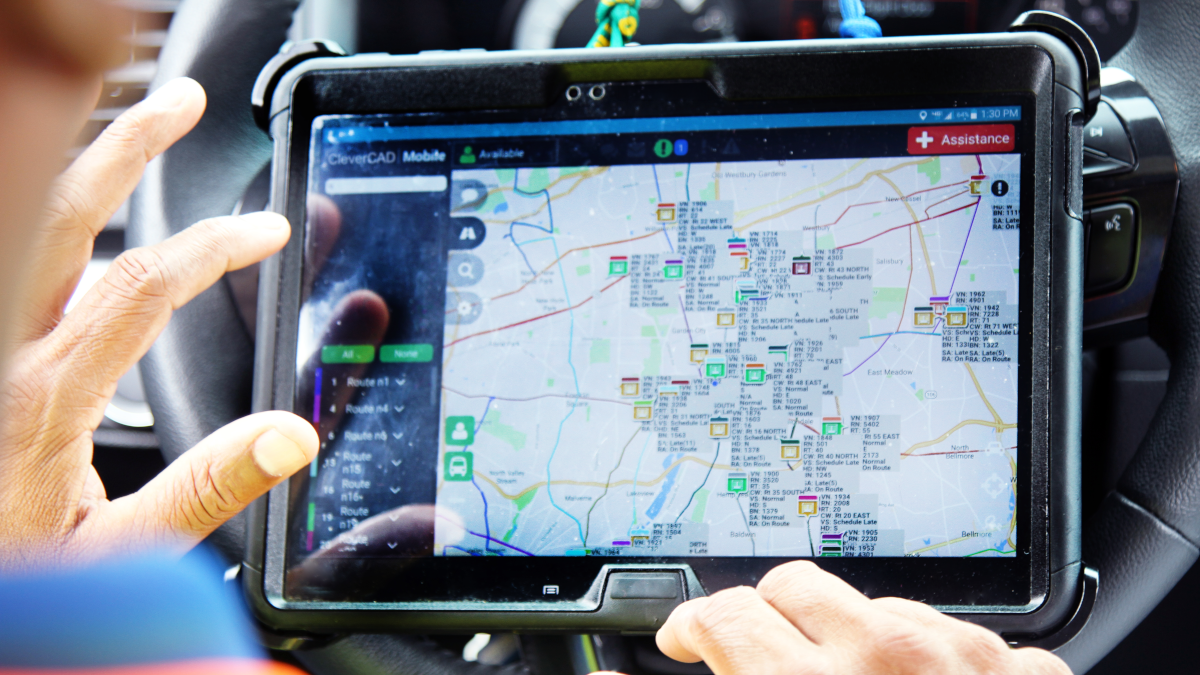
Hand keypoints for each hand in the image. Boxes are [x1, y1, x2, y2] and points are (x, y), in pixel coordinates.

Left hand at [0, 77, 317, 569]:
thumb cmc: (15, 568)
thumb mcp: (120, 550)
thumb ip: (206, 490)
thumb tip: (290, 438)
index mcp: (49, 397)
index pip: (144, 287)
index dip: (213, 246)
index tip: (265, 232)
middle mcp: (9, 353)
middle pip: (63, 215)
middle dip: (127, 148)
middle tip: (182, 104)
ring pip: (35, 228)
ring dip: (86, 168)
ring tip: (136, 128)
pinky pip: (25, 266)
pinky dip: (61, 226)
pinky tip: (87, 219)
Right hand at [654, 561, 1069, 674]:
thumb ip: (728, 670)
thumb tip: (643, 668)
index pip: (727, 617)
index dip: (693, 627)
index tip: (689, 640)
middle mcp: (891, 659)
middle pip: (796, 586)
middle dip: (771, 620)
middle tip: (767, 662)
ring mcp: (968, 658)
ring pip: (880, 607)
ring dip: (860, 643)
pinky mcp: (1028, 670)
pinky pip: (962, 639)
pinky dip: (944, 667)